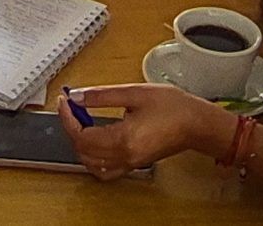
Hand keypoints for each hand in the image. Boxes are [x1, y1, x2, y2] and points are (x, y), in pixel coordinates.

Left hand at [58, 84, 234, 179]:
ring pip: (92, 164)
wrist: (198, 123)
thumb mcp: (134, 93)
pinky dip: (94, 159)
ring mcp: (130, 163)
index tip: (65, 101)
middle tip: (72, 107)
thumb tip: (77, 96)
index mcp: (123, 140)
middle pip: (83, 151)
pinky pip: (106, 170)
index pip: (81, 135)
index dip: (67, 118)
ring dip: (81, 144)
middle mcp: (124, 157)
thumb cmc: (173, 107)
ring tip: (83, 121)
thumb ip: (102, 96)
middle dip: (72, 128)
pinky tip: (95, 140)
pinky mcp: (135, 163)